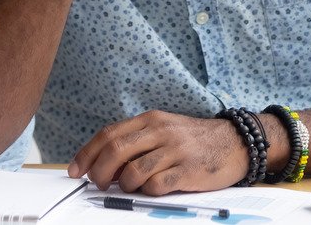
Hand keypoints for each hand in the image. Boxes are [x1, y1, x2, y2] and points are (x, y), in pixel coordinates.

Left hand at [68, 110, 247, 194]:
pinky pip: (156, 185)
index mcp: (150, 119)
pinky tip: (151, 189)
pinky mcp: (187, 171)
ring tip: (128, 187)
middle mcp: (160, 131)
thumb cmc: (194, 139)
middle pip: (115, 150)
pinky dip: (147, 191)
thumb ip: (137, 142)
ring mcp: (175, 150)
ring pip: (133, 171)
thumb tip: (105, 164)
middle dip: (98, 171)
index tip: (75, 170)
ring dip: (123, 185)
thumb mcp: (164, 130)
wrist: (235, 142)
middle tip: (97, 183)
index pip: (108, 134)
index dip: (86, 153)